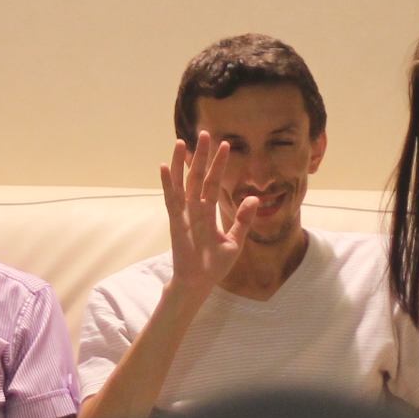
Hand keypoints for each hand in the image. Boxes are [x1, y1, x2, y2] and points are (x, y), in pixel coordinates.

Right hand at [161, 132, 259, 295]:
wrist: (199, 283)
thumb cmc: (214, 265)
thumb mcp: (234, 241)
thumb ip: (242, 220)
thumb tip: (254, 198)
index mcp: (208, 212)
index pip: (215, 182)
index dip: (219, 164)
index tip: (225, 145)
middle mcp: (195, 209)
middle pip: (198, 177)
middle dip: (202, 156)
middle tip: (205, 134)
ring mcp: (184, 214)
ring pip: (183, 183)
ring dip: (182, 163)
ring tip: (182, 142)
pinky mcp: (176, 222)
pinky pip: (171, 200)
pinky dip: (167, 183)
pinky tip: (164, 167)